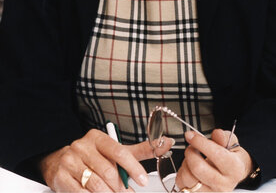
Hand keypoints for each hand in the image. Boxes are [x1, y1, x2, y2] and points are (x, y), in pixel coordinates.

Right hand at [38, 128, 173, 191]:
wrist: (59, 160)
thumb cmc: (93, 156)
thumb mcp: (115, 151)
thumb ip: (140, 151)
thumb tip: (166, 143)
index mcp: (98, 138)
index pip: (119, 151)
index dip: (133, 168)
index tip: (143, 181)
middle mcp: (82, 146)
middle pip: (108, 172)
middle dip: (121, 188)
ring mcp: (70, 161)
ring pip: (96, 184)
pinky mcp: (60, 177)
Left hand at [176, 129, 252, 191]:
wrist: (234, 175)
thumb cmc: (231, 158)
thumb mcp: (232, 144)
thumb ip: (224, 137)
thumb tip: (217, 133)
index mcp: (234, 168)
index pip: (215, 154)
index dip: (200, 142)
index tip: (191, 135)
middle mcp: (223, 184)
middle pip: (198, 168)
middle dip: (190, 153)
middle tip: (191, 146)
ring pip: (188, 179)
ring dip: (185, 164)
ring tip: (191, 157)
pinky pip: (183, 186)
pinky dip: (181, 174)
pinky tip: (188, 168)